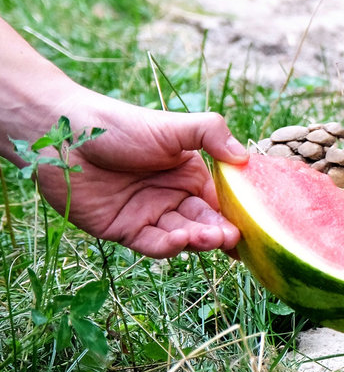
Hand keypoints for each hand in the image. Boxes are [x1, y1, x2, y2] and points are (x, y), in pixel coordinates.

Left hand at [29, 95, 248, 258]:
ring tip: (211, 238)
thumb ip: (212, 134)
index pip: (221, 201)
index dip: (238, 214)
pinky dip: (168, 246)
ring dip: (198, 240)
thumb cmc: (119, 125)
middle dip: (221, 232)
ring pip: (182, 237)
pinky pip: (151, 245)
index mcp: (188, 175)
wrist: (62, 136)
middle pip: (205, 223)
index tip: (254, 225)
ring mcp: (148, 216)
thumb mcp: (173, 126)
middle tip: (233, 238)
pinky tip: (179, 239)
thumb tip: (245, 158)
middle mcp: (172, 198)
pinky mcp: (123, 232)